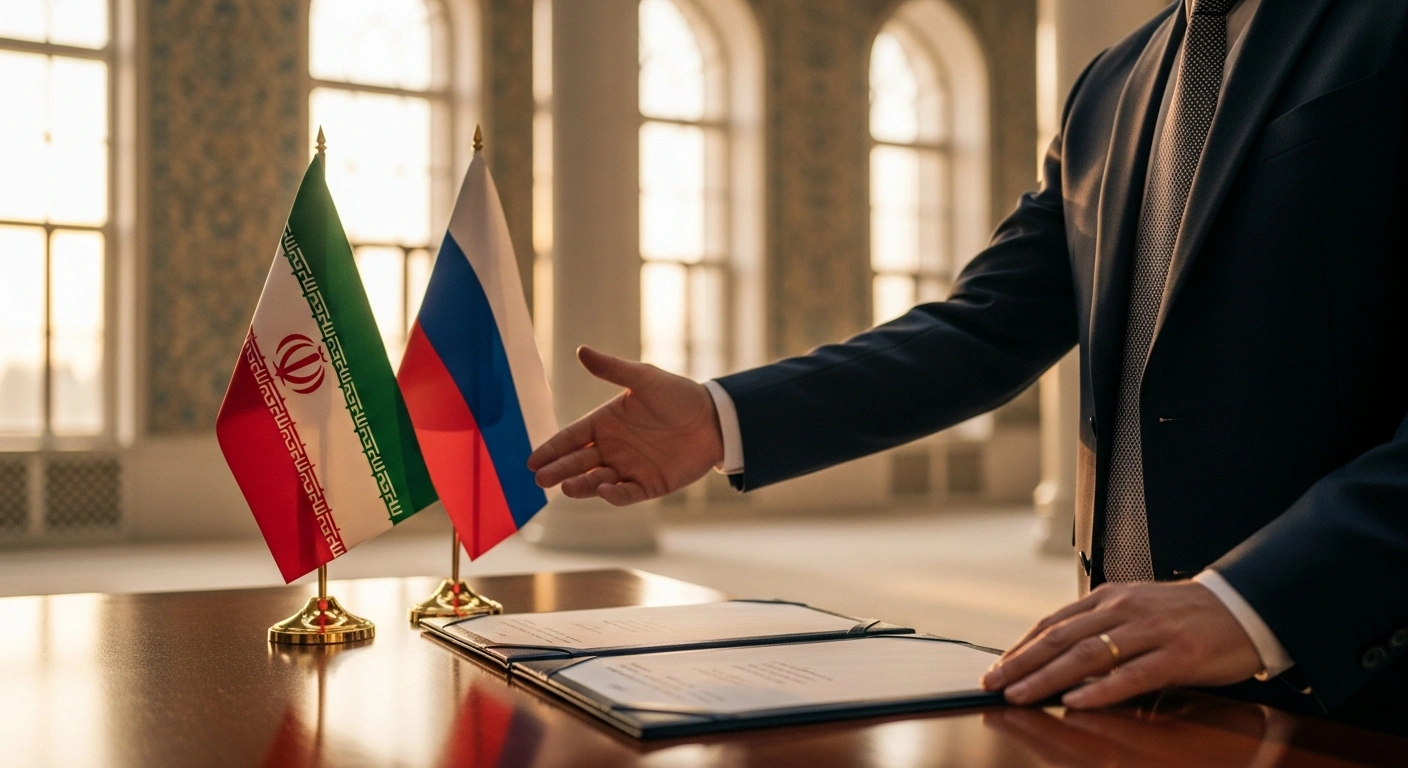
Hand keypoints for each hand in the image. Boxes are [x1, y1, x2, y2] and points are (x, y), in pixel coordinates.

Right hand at [526, 346, 724, 505]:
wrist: (715, 419)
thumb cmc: (679, 396)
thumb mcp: (644, 379)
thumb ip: (613, 370)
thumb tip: (581, 351)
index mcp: (605, 424)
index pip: (570, 439)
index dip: (551, 450)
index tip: (532, 461)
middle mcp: (612, 448)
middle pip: (577, 462)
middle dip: (558, 470)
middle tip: (540, 479)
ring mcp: (628, 468)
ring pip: (596, 481)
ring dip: (581, 485)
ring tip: (566, 487)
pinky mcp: (648, 485)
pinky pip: (625, 493)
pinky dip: (613, 495)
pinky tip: (603, 490)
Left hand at [980, 580, 1262, 708]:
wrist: (1245, 606)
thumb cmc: (1186, 615)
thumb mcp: (1136, 611)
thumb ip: (1101, 628)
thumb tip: (1057, 657)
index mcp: (1110, 598)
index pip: (1054, 623)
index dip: (1022, 647)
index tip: (997, 668)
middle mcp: (1124, 610)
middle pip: (1061, 638)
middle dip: (1022, 663)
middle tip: (994, 684)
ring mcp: (1150, 632)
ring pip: (1087, 655)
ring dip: (1048, 677)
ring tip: (1020, 695)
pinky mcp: (1178, 655)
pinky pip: (1132, 675)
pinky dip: (1100, 690)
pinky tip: (1075, 702)